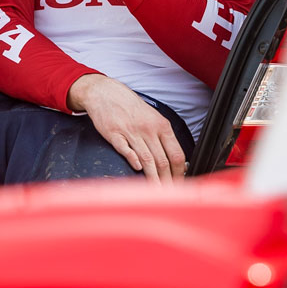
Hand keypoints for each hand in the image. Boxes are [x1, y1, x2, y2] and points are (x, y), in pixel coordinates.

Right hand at [66, 74, 185, 183]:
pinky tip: (138, 169)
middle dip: (167, 181)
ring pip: (147, 159)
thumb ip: (163, 138)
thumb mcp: (152, 118)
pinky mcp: (114, 133)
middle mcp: (148, 129)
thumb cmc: (130, 108)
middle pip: (162, 161)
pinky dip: (133, 159)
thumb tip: (175, 161)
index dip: (179, 173)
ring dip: (153, 178)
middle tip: (169, 194)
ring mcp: (131, 131)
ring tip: (156, 192)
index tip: (179, 184)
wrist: (106, 93)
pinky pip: (126, 149)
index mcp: (161, 125)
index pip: (176, 154)